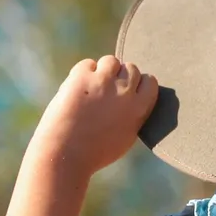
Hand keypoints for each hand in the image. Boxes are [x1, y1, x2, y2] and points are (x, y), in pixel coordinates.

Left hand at [33, 55, 158, 175]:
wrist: (65, 155)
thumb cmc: (94, 152)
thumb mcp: (126, 136)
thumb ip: (133, 114)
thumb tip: (133, 96)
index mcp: (139, 109)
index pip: (150, 81)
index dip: (138, 84)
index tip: (127, 92)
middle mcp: (125, 92)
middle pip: (131, 68)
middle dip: (120, 76)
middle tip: (106, 91)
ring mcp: (103, 82)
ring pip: (111, 61)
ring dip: (102, 70)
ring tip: (91, 88)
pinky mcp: (82, 77)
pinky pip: (87, 64)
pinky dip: (82, 74)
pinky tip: (76, 90)